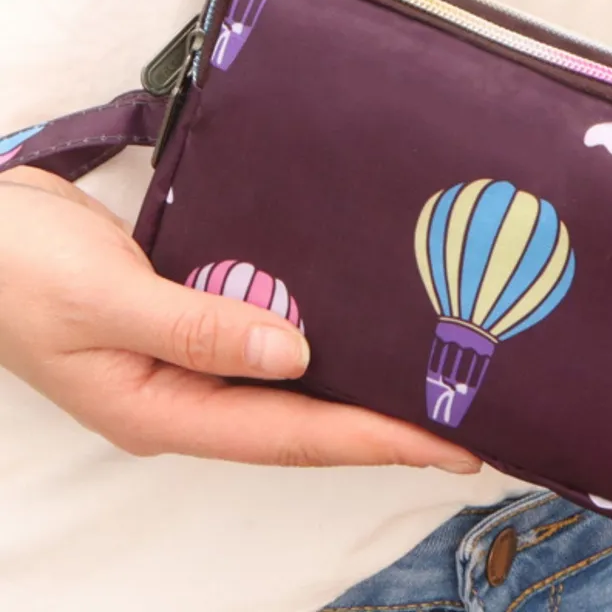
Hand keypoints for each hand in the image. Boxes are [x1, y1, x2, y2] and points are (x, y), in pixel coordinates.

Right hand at [0, 167, 480, 473]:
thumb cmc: (17, 272)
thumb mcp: (104, 301)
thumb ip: (196, 328)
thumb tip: (294, 355)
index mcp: (164, 411)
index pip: (289, 435)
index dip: (373, 440)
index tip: (449, 440)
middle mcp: (185, 395)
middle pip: (300, 420)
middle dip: (381, 424)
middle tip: (466, 416)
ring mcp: (184, 358)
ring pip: (285, 381)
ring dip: (352, 380)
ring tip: (425, 375)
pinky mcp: (185, 315)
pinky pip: (262, 332)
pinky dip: (312, 332)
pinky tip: (352, 317)